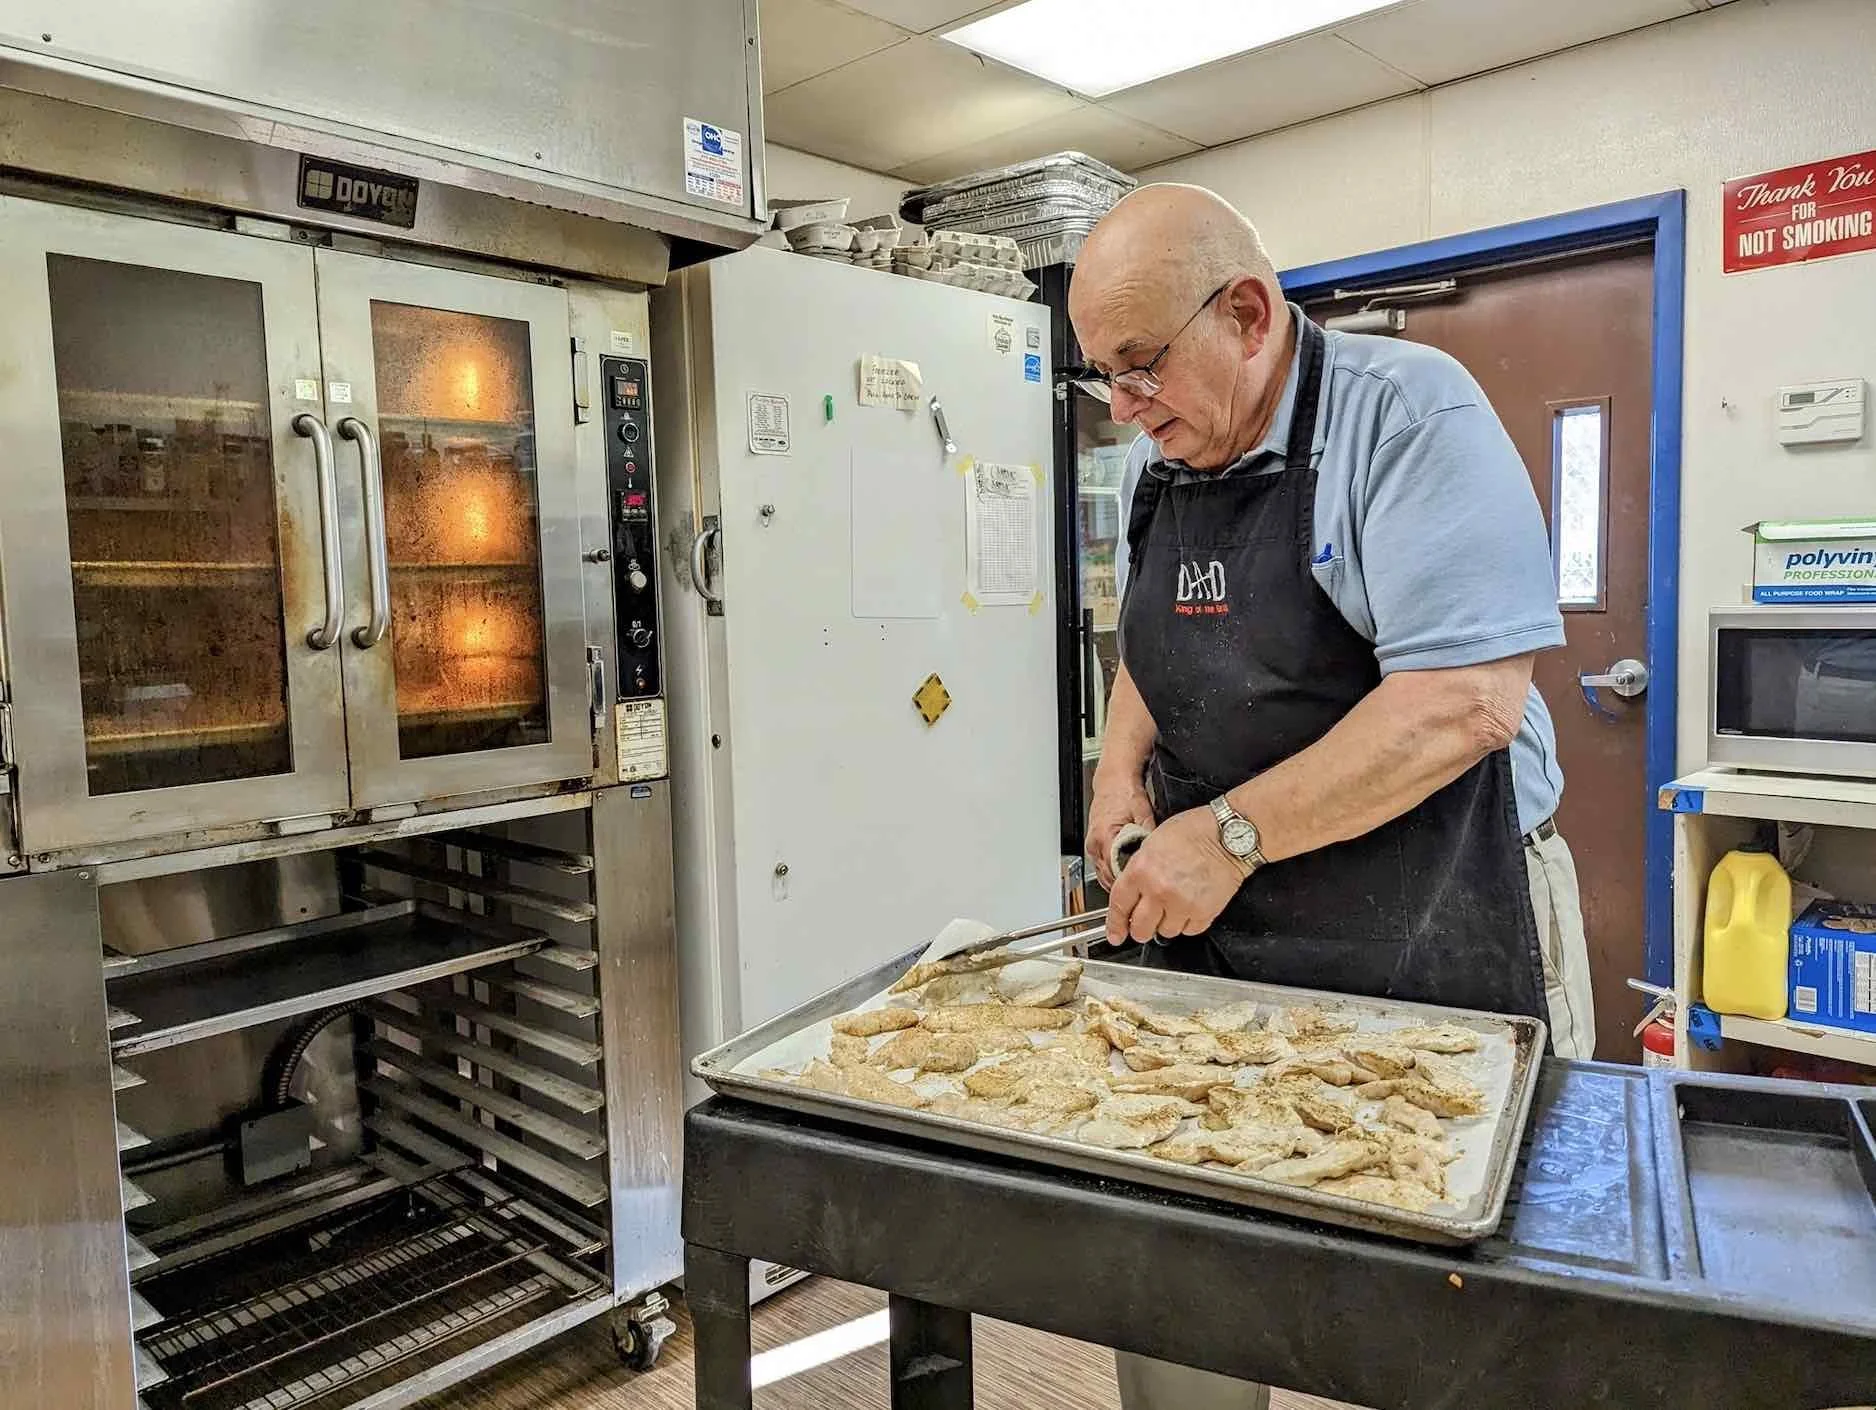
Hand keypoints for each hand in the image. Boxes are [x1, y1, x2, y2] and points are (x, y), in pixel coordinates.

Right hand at [1085, 775, 1155, 889]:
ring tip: (1135, 885)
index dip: (1131, 881)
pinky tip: (1126, 873)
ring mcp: (1092, 845)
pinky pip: (1102, 867)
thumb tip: (1160, 853)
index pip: (1116, 870)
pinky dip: (1113, 872)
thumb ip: (1149, 835)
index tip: (1143, 888)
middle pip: (1108, 876)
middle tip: (1143, 891)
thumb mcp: (1143, 813)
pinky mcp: (1093, 845)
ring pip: (1104, 874)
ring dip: (1118, 881)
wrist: (1113, 780)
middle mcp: (1095, 843)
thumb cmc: (1125, 792)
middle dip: (1125, 885)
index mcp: (1106, 835)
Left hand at [1105, 805, 1248, 944]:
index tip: (1116, 934)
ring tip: (1174, 905)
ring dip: (1166, 924)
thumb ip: (1139, 870)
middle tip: (1145, 924)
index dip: (1115, 924)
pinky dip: (1188, 923)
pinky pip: (1189, 931)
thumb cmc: (1195, 831)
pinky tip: (1190, 906)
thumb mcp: (1153, 842)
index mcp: (1141, 870)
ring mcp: (1181, 904)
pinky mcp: (1203, 913)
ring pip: (1165, 932)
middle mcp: (1158, 891)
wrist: (1229, 835)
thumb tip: (1132, 892)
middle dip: (1140, 929)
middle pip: (1141, 929)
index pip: (1119, 906)